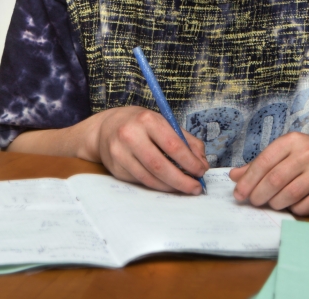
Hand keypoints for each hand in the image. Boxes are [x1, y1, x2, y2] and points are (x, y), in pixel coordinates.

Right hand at [88, 107, 207, 194]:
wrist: (106, 128)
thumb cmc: (140, 124)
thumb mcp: (163, 122)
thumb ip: (186, 140)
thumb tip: (202, 162)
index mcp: (147, 120)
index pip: (173, 145)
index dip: (190, 162)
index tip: (201, 171)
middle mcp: (130, 135)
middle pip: (160, 166)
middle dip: (182, 180)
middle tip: (196, 188)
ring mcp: (120, 153)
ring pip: (150, 178)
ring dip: (171, 186)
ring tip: (184, 188)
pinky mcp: (115, 168)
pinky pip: (141, 182)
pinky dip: (157, 186)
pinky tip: (167, 184)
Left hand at [229, 133, 308, 215]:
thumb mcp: (288, 152)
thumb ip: (262, 164)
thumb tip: (234, 176)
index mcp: (292, 141)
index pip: (264, 161)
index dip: (249, 180)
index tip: (239, 194)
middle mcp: (308, 152)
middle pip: (276, 179)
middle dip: (260, 194)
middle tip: (254, 202)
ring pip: (292, 192)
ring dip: (278, 203)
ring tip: (273, 204)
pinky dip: (298, 208)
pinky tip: (293, 208)